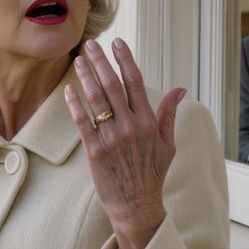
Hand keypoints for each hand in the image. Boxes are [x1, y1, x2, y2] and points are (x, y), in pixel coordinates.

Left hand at [64, 37, 185, 248]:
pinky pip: (82, 122)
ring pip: (96, 100)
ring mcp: (112, 139)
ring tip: (78, 61)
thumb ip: (169, 114)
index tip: (117, 43)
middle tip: (90, 44)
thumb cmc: (152, 174)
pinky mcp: (95, 151)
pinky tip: (68, 90)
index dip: (125, 60)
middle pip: (113, 86)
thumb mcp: (167, 144)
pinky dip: (75, 104)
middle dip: (101, 62)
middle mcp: (131, 127)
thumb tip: (180, 89)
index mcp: (149, 122)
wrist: (136, 205)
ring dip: (86, 77)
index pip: (136, 82)